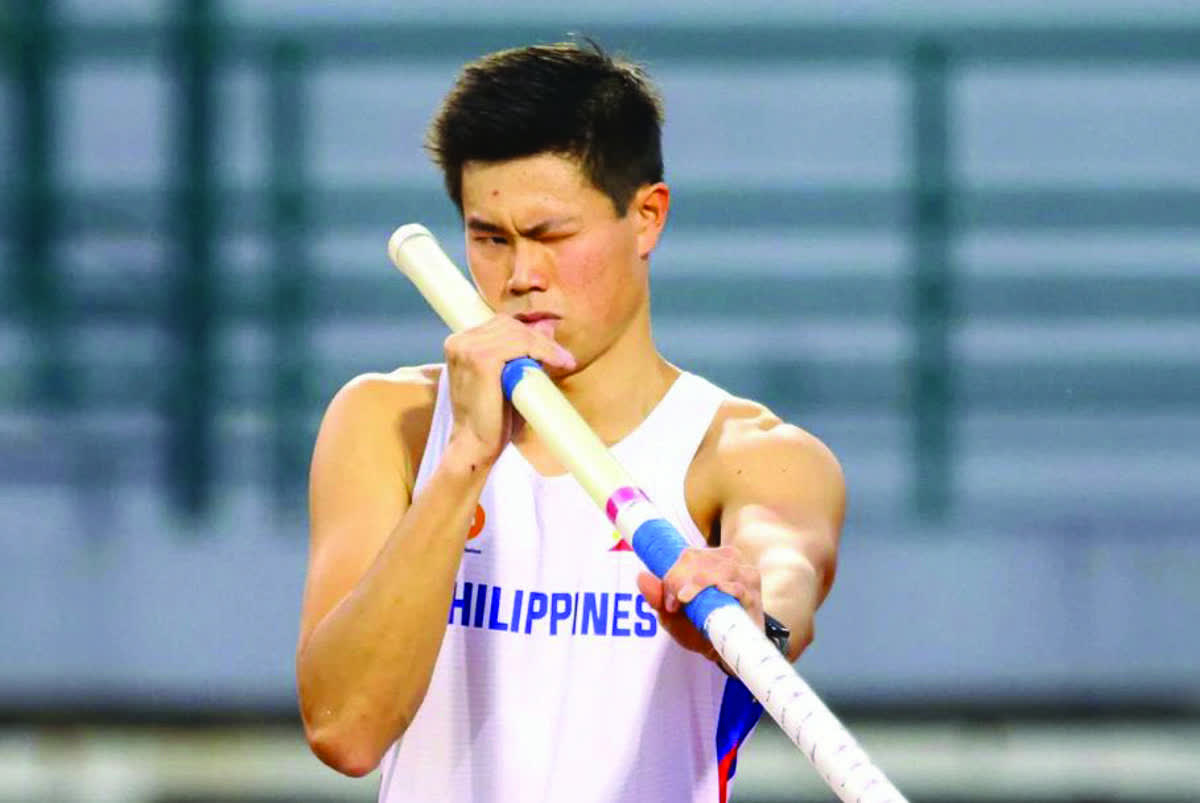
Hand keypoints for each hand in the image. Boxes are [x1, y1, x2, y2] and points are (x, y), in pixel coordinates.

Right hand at [443, 315, 575, 469]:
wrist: (474, 446)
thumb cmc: (491, 418)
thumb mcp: (510, 379)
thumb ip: (525, 354)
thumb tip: (548, 327)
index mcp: (461, 344)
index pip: (501, 325)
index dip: (530, 333)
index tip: (554, 350)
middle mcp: (459, 342)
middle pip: (509, 325)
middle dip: (540, 338)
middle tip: (563, 357)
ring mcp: (467, 349)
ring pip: (517, 333)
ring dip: (545, 346)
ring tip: (563, 362)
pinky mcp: (480, 359)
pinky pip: (519, 345)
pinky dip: (541, 350)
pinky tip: (555, 362)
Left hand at [636, 545, 762, 665]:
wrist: (727, 653)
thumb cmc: (700, 628)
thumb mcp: (673, 615)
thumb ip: (657, 597)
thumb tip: (641, 577)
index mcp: (709, 559)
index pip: (688, 555)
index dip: (673, 573)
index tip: (668, 600)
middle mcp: (729, 561)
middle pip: (700, 560)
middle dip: (682, 579)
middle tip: (674, 604)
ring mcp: (744, 576)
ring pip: (719, 568)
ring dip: (699, 583)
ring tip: (686, 600)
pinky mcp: (754, 596)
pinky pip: (740, 586)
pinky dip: (726, 588)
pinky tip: (718, 591)